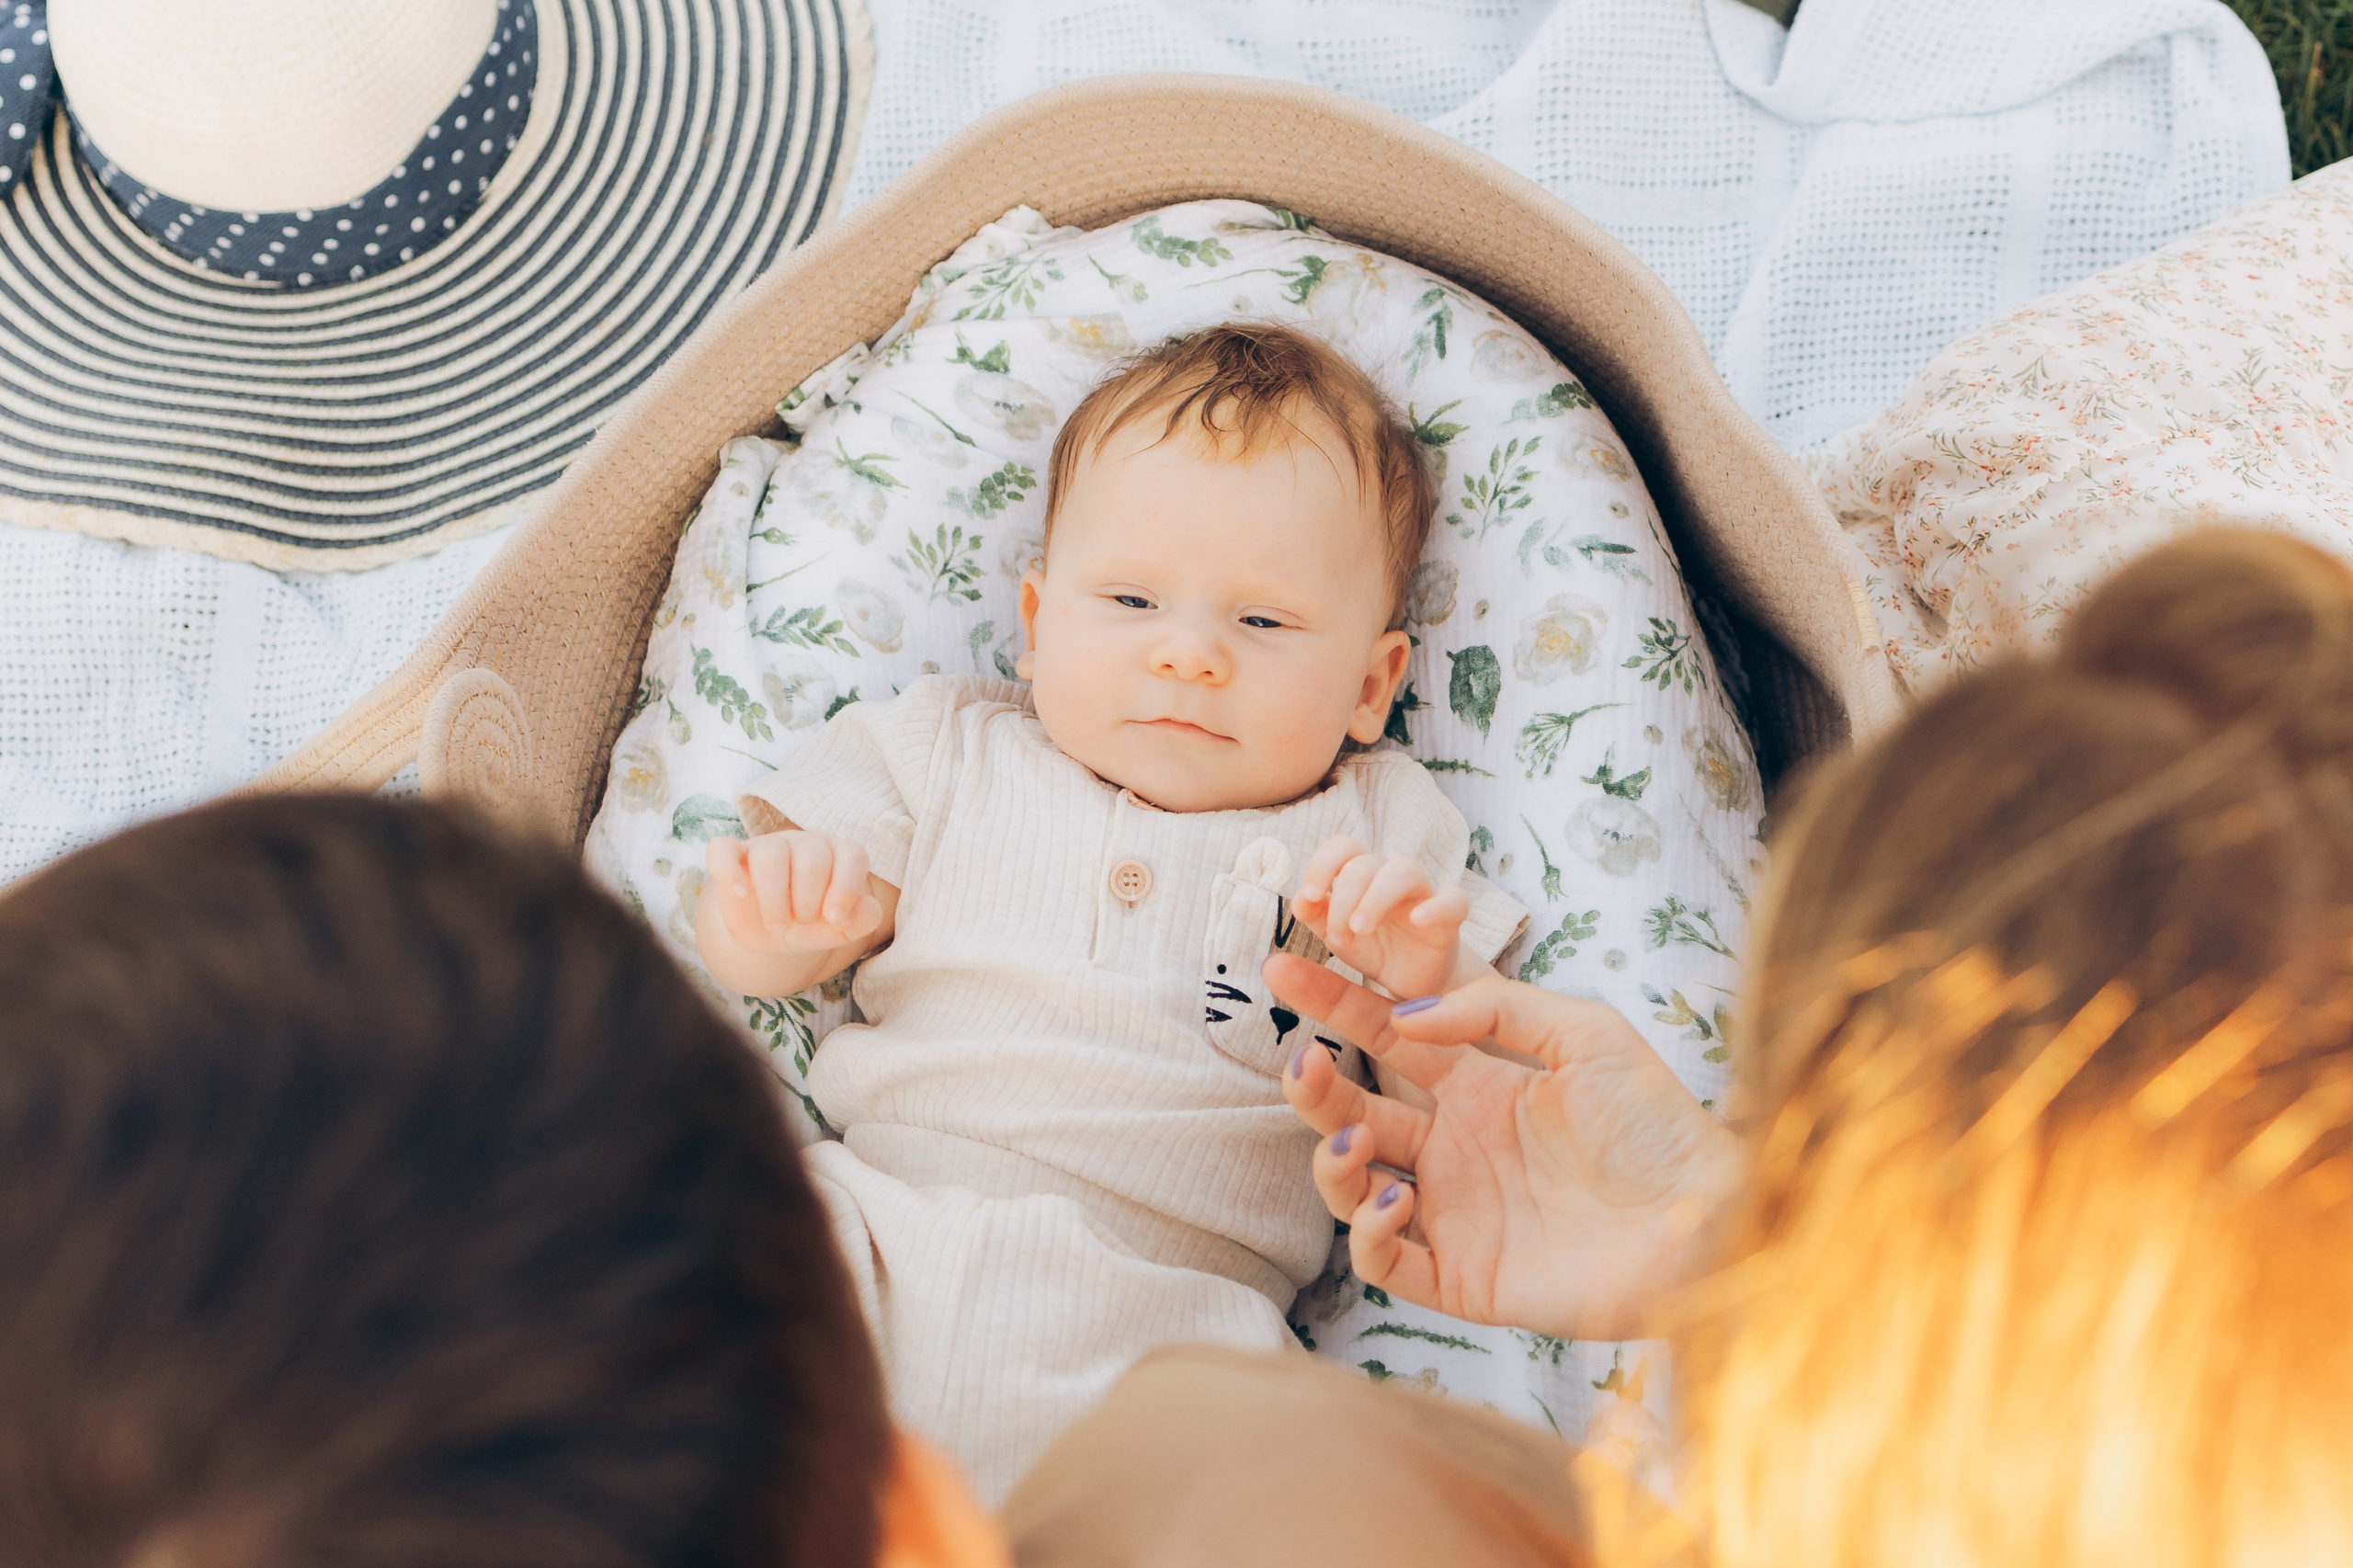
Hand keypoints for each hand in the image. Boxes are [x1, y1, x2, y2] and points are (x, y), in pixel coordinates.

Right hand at [704, 830, 885, 955]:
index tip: (836, 919)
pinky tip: (739, 893)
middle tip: (801, 924)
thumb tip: (862, 907)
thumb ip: (864, 918)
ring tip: (778, 926)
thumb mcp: (841, 928)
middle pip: (812, 861)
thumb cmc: (813, 923)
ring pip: (770, 856)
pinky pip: (722, 849)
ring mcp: (768, 846)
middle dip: (808, 903)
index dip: (846, 888)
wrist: (771, 934)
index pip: (852, 855)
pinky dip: (728, 870)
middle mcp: (806, 843)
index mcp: (839, 854)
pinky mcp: (733, 856)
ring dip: (775, 899)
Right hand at [1266, 958, 1741, 1341]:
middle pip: (1353, 1111)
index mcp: (1479, 1086)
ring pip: (1353, 1187)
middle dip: (1314, 1086)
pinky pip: (1387, 1261)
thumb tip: (1407, 1016)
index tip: (1286, 967)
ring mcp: (1455, 1213)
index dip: (1335, 1003)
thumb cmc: (1660, 1124)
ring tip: (1359, 1137)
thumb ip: (1495, 1008)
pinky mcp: (1463, 1277)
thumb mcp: (1586, 1034)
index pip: (1386, 1038)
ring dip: (1336, 1157)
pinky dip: (1372, 1232)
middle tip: (1300, 1058)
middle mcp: (1455, 1147)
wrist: (1709, 1220)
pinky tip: (1402, 1197)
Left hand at [1294, 835, 1468, 1001]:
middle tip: (1340, 935)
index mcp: (1362, 876)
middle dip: (1344, 897)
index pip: (1344, 846)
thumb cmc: (1374, 947)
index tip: (1311, 896)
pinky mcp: (1449, 919)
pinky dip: (1437, 906)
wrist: (1413, 981)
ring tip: (1361, 928)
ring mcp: (1423, 895)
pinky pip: (1454, 900)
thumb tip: (1299, 899)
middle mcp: (1391, 877)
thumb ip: (1314, 914)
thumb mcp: (1336, 933)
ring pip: (1405, 869)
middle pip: (1367, 862)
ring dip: (1376, 896)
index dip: (1323, 863)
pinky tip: (1418, 919)